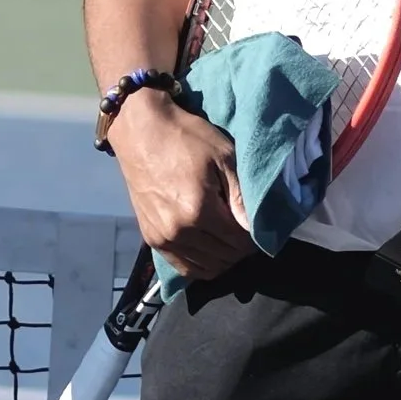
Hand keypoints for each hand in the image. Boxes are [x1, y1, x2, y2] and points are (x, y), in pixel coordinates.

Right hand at [107, 89, 251, 279]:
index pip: (239, 242)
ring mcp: (162, 238)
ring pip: (207, 268)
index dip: (255, 238)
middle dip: (242, 248)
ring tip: (228, 239)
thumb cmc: (186, 138)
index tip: (259, 227)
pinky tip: (210, 249)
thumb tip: (255, 228)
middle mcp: (179, 231)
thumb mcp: (223, 156)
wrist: (141, 131)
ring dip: (224, 258)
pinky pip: (184, 267)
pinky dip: (202, 264)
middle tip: (245, 231)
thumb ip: (241, 196)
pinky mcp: (151, 238)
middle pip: (225, 257)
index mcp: (199, 210)